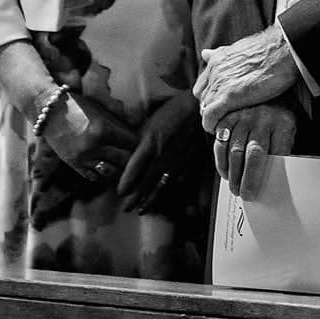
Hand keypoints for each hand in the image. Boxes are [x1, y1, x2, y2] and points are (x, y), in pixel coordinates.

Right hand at [39, 89, 139, 181]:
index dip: (137, 141)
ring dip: (120, 168)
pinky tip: (110, 169)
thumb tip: (139, 128)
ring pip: (111, 171)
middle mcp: (94, 146)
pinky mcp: (74, 165)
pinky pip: (95, 177)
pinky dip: (105, 175)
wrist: (49, 112)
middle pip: (125, 159)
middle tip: (136, 154)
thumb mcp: (102, 109)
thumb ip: (119, 121)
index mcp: (103, 129)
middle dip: (132, 156)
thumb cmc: (78, 105)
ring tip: (125, 164)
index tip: (140, 140)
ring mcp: (83, 158)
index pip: (132, 142)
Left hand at [118, 92, 202, 214]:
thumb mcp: (148, 116)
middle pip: (144, 183)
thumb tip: (122, 138)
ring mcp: (175, 162)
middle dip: (134, 198)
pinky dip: (169, 192)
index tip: (120, 193)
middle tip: (126, 208)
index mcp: (148, 145)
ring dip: (150, 200)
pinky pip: (177, 182)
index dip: (125, 184)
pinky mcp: (188, 163)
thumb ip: (135, 131)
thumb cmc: (173, 108)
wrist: (200, 108)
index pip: (132, 171)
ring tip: (142, 210)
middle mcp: (161, 157)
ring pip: (160, 186)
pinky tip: (165, 197)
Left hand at [195, 28, 301, 127]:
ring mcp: (220, 84)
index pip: (203, 84)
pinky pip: (210, 116)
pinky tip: (221, 131)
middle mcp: (215, 70)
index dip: (210, 96)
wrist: (284, 49)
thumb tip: (206, 53)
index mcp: (218, 59)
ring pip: (204, 108)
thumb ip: (223, 53)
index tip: (221, 104)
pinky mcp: (229, 96)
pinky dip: (211, 125)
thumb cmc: (273, 49)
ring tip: (225, 126)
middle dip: (211, 108)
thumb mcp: (241, 47)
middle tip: (225, 117)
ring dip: (212, 118)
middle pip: (202, 97)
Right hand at [211, 102, 297, 198]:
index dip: (265, 175)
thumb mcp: (288, 131)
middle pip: (253, 154)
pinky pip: (221, 143)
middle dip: (247, 178)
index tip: (258, 191)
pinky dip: (221, 161)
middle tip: (244, 194)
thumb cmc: (278, 118)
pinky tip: (225, 172)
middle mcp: (263, 118)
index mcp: (282, 122)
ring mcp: (244, 116)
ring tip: (235, 187)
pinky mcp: (228, 118)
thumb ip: (281, 150)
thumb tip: (271, 180)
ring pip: (234, 151)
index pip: (276, 153)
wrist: (267, 93)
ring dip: (233, 173)